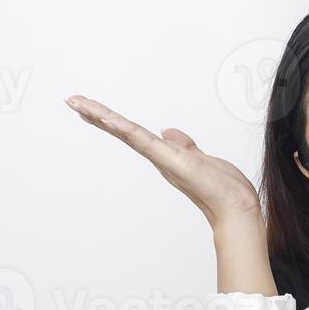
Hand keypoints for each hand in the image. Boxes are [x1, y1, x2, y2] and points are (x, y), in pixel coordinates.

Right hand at [64, 94, 262, 227]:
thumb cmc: (222, 189)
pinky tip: (109, 118)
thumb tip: (169, 132)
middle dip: (96, 116)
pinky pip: (144, 141)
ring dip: (102, 118)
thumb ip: (184, 145)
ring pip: (127, 133)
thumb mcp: (200, 159)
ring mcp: (162, 159)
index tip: (91, 108)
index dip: (111, 120)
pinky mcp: (171, 161)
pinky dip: (126, 129)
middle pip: (122, 131)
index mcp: (164, 154)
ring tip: (79, 104)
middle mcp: (158, 157)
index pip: (132, 132)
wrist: (236, 208)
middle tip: (72, 101)